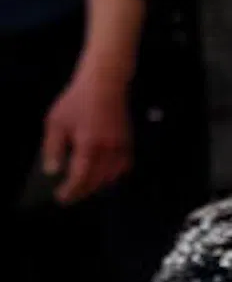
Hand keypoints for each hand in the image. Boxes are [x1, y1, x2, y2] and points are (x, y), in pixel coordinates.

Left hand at [38, 60, 131, 203]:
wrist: (105, 84)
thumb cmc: (77, 101)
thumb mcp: (55, 122)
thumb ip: (53, 148)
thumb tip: (52, 171)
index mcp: (88, 144)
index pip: (81, 177)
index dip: (71, 191)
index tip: (61, 198)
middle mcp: (108, 149)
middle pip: (97, 180)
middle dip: (83, 191)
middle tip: (70, 196)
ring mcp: (121, 146)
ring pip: (113, 176)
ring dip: (98, 185)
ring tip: (85, 187)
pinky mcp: (128, 142)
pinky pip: (124, 166)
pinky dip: (113, 174)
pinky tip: (103, 174)